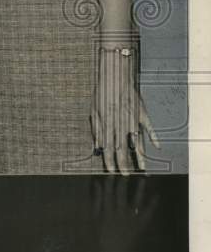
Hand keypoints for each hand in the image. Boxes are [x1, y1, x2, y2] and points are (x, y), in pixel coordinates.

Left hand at [91, 49, 159, 173]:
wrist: (113, 76)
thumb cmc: (102, 94)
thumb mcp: (94, 112)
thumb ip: (96, 130)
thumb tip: (96, 146)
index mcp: (107, 124)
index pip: (108, 147)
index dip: (109, 161)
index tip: (111, 171)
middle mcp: (119, 124)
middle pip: (122, 148)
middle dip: (123, 164)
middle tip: (126, 175)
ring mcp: (132, 119)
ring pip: (136, 142)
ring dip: (139, 156)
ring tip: (142, 168)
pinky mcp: (141, 113)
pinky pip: (149, 127)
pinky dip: (153, 137)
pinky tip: (157, 147)